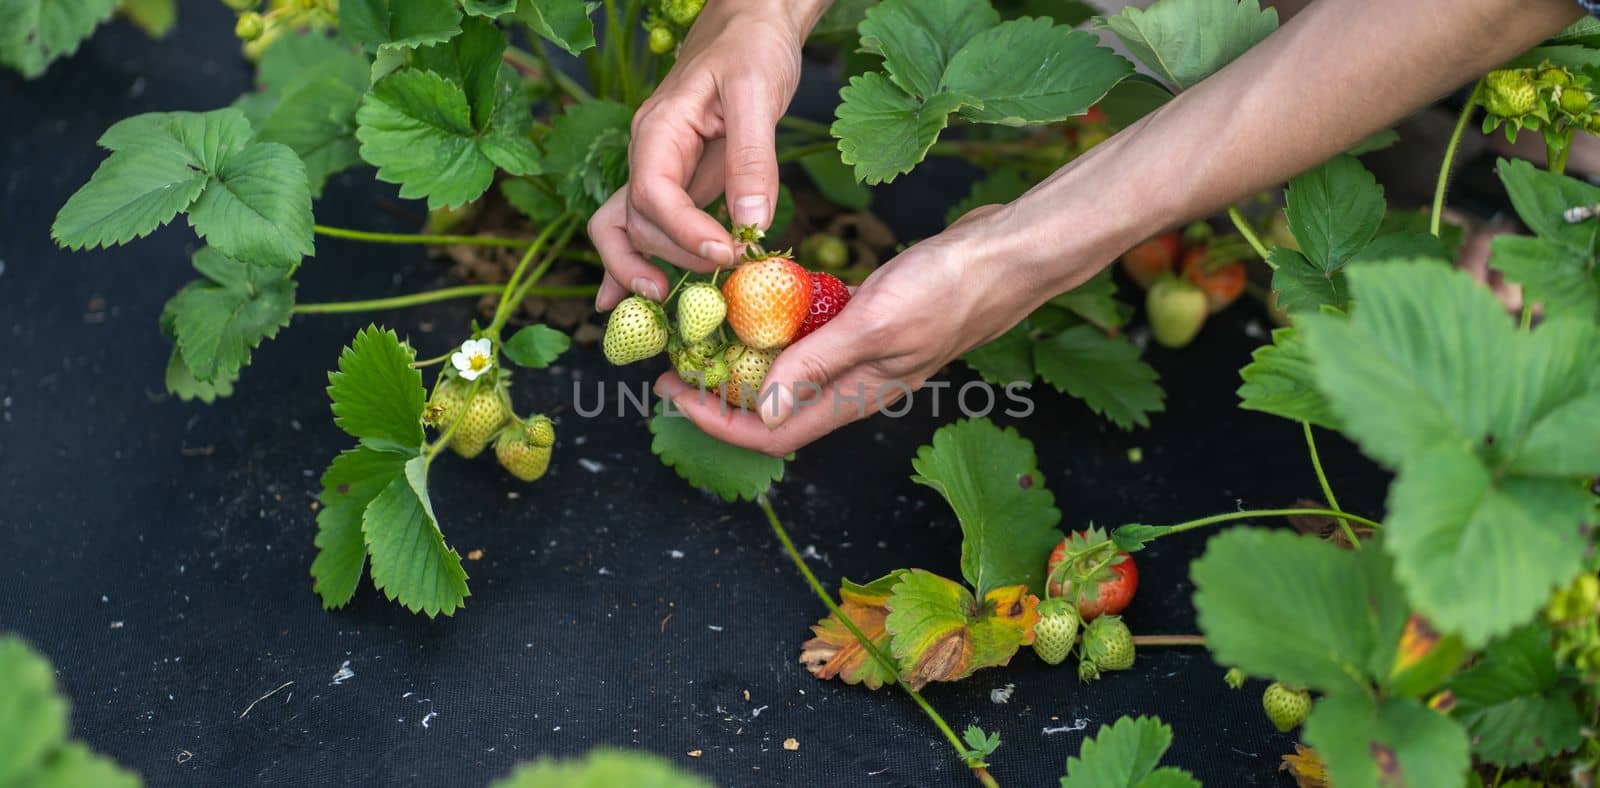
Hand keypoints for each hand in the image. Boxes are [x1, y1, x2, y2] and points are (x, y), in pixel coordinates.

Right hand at [590, 0, 812, 309]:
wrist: (750, 26)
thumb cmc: (752, 48)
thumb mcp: (757, 93)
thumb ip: (752, 159)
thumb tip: (751, 224)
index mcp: (659, 130)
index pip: (652, 194)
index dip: (683, 233)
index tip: (724, 255)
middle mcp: (648, 154)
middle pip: (635, 221)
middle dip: (671, 258)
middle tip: (719, 281)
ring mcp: (659, 171)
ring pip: (626, 229)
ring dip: (637, 269)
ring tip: (657, 306)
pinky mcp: (679, 183)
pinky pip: (646, 227)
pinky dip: (635, 263)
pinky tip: (629, 299)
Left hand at [655, 206, 1098, 455]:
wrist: (1008, 252)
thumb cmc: (950, 287)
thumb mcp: (874, 324)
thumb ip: (816, 365)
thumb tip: (758, 411)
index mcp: (855, 395)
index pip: (771, 432)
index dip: (717, 422)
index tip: (673, 393)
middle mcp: (854, 383)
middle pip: (772, 406)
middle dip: (718, 392)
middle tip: (675, 361)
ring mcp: (863, 352)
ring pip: (790, 370)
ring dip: (744, 357)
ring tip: (704, 331)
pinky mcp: (870, 320)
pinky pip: (812, 334)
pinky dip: (779, 323)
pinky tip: (758, 296)